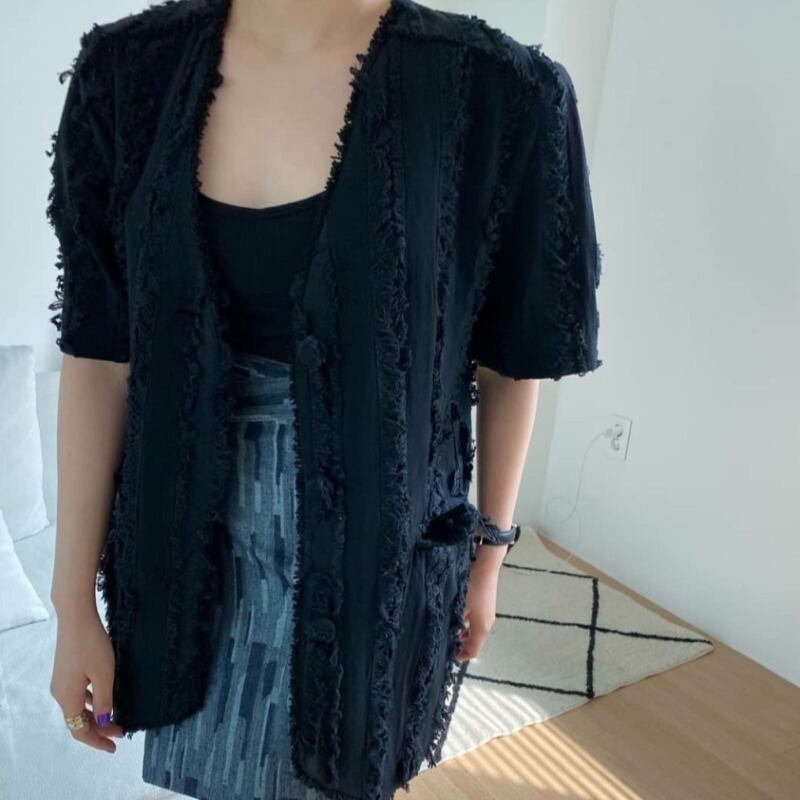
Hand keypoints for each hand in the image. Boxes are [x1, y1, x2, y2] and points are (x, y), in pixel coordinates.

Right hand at [49, 601, 124, 751]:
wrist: (76, 616)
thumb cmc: (91, 644)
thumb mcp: (104, 674)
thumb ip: (104, 700)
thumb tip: (103, 720)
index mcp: (67, 698)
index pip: (80, 730)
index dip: (98, 740)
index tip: (115, 746)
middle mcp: (60, 693)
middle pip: (78, 720)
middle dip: (100, 728)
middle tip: (122, 731)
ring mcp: (61, 681)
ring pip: (78, 707)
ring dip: (96, 714)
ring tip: (116, 716)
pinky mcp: (66, 670)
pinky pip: (78, 694)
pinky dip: (91, 700)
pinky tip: (105, 696)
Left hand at [456, 558, 499, 661]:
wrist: (486, 568)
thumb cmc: (472, 589)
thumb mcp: (460, 607)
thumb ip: (454, 622)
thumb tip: (447, 633)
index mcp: (482, 628)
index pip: (474, 650)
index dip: (462, 656)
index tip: (450, 655)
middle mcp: (488, 624)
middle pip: (476, 641)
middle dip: (462, 645)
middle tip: (447, 642)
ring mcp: (489, 615)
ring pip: (476, 631)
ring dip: (464, 633)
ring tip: (450, 630)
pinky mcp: (487, 606)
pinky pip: (477, 622)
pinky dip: (468, 624)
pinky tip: (458, 617)